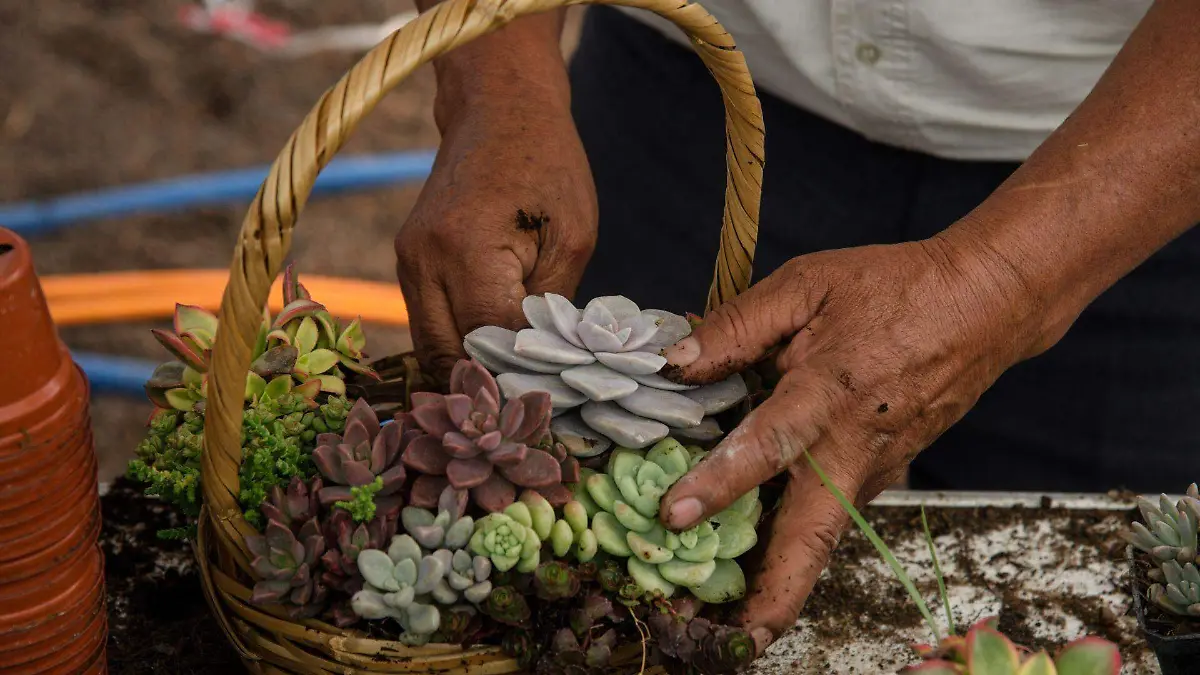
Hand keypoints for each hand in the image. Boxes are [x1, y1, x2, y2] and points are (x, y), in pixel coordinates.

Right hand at [395, 101, 596, 376]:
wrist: (497, 110)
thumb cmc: (548, 167)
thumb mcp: (574, 237)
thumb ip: (554, 306)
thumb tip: (545, 365)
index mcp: (467, 250)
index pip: (489, 343)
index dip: (519, 377)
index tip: (551, 402)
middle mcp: (424, 261)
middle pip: (448, 357)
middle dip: (488, 386)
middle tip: (529, 411)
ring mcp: (407, 262)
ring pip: (431, 348)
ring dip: (468, 371)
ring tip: (513, 389)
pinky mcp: (407, 262)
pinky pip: (428, 324)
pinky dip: (457, 346)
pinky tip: (494, 358)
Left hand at [657, 234, 1048, 651]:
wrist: (984, 305)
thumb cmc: (891, 288)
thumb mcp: (809, 284)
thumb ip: (740, 325)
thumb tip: (676, 362)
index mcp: (826, 394)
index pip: (765, 447)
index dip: (717, 483)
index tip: (673, 516)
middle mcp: (852, 447)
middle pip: (812, 540)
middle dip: (772, 597)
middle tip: (733, 640)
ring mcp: (877, 467)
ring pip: (823, 534)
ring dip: (782, 579)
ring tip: (733, 615)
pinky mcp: (889, 471)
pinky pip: (836, 508)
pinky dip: (800, 534)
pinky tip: (763, 541)